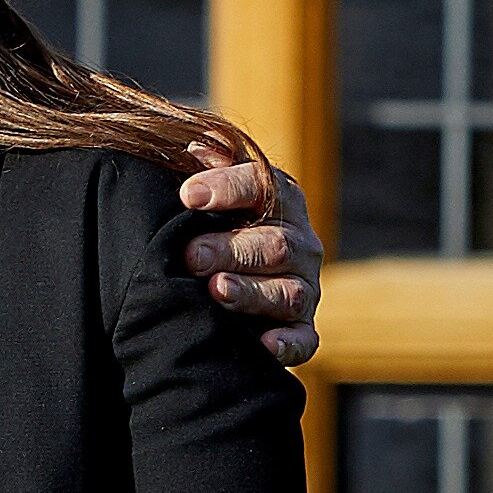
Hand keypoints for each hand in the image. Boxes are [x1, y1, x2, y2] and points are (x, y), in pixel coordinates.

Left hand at [175, 157, 320, 366]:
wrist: (230, 280)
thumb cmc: (216, 228)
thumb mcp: (212, 196)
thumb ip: (210, 172)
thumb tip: (194, 147)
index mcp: (280, 202)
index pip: (264, 186)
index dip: (228, 188)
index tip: (188, 195)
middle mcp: (300, 245)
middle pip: (274, 245)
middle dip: (231, 249)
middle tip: (191, 255)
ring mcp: (304, 289)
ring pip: (287, 292)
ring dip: (252, 292)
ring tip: (217, 291)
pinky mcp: (302, 330)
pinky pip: (303, 340)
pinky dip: (288, 343)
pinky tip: (265, 345)